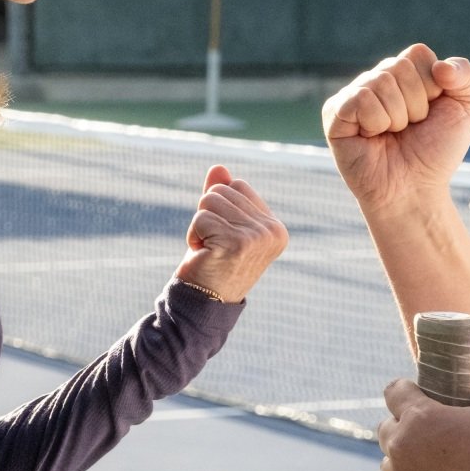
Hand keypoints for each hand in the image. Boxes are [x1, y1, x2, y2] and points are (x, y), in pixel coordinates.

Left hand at [172, 165, 287, 303]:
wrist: (204, 303)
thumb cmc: (213, 263)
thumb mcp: (222, 225)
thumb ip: (223, 197)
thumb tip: (218, 167)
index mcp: (275, 227)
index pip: (238, 185)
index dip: (221, 207)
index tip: (223, 237)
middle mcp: (271, 231)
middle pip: (222, 190)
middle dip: (208, 215)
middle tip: (214, 245)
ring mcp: (255, 237)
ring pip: (209, 200)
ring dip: (200, 225)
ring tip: (209, 249)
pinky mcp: (235, 243)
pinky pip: (200, 218)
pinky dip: (193, 236)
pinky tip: (203, 255)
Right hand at [323, 44, 469, 214]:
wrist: (414, 189)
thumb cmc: (436, 152)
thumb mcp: (465, 110)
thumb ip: (463, 75)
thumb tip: (439, 65)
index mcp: (404, 73)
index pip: (416, 54)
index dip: (431, 85)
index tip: (430, 112)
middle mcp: (377, 79)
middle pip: (399, 66)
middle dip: (416, 104)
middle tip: (410, 128)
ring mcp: (353, 94)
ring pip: (380, 82)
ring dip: (397, 117)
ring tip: (391, 135)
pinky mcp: (334, 113)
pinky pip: (360, 99)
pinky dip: (376, 122)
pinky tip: (372, 138)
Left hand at [377, 378, 469, 470]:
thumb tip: (459, 380)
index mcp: (420, 418)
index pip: (393, 392)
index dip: (408, 392)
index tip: (417, 398)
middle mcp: (401, 450)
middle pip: (387, 429)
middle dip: (406, 428)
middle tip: (433, 438)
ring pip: (389, 464)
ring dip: (406, 462)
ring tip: (439, 470)